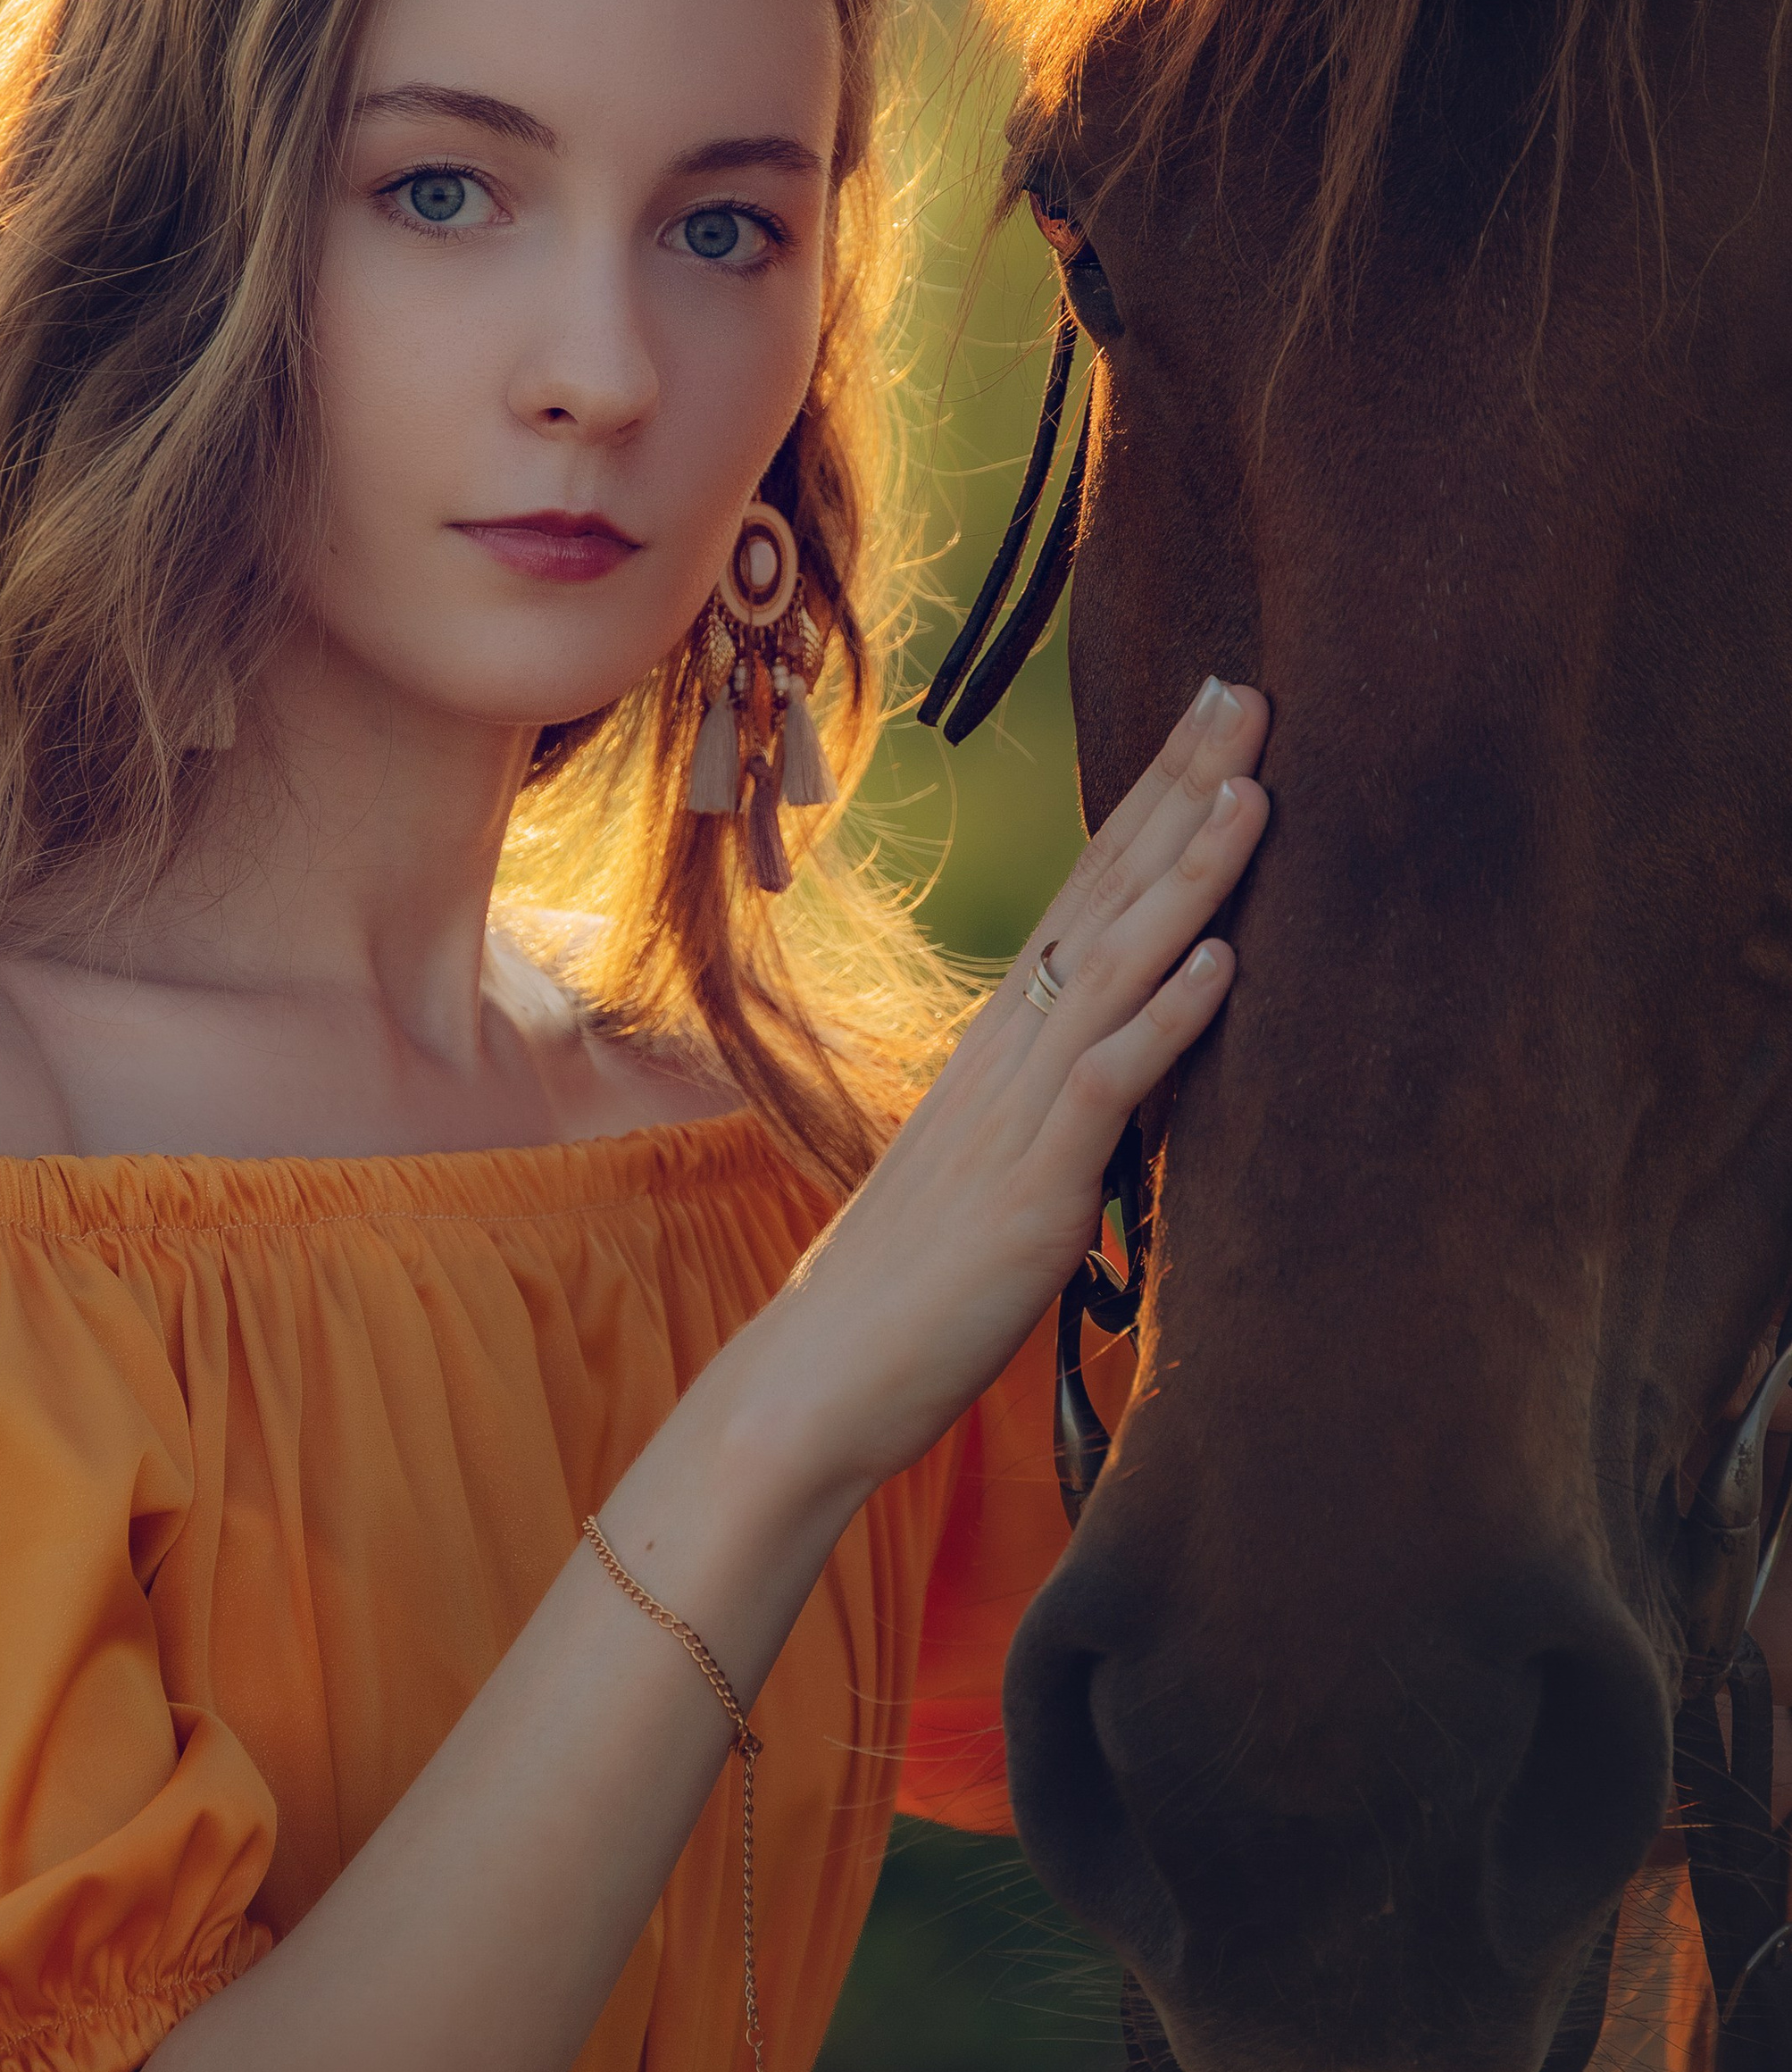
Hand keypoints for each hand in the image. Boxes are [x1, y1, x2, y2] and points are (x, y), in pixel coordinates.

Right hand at [757, 675, 1271, 1496]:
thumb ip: (1066, 1115)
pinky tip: (1220, 963)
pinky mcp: (1032, 1186)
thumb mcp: (1005, 1173)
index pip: (1092, 892)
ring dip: (1187, 877)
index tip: (1210, 720)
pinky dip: (1167, 1019)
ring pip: (1115, 967)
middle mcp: (1011, 1052)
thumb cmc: (911, 1292)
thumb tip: (1133, 1079)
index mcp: (1007, 1043)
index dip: (1154, 801)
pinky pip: (1108, 1086)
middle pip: (1105, 893)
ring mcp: (1020, 1113)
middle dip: (1180, 791)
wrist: (817, 1381)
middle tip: (1243, 690)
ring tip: (1253, 792)